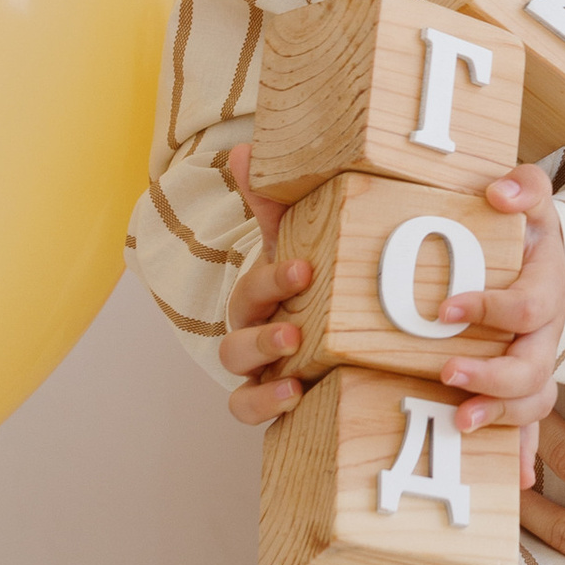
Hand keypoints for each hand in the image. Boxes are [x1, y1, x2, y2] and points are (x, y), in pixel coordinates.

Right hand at [217, 142, 312, 425]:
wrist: (326, 326)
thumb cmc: (307, 278)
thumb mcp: (294, 240)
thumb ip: (272, 201)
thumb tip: (246, 149)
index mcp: (259, 298)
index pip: (253, 291)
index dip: (271, 282)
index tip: (304, 270)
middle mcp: (252, 336)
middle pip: (238, 342)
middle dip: (263, 338)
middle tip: (294, 333)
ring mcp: (262, 374)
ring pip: (240, 384)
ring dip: (262, 387)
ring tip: (295, 383)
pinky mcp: (276, 402)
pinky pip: (253, 414)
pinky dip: (266, 412)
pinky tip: (296, 404)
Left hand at [438, 164, 564, 485]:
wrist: (550, 260)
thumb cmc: (528, 231)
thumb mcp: (533, 199)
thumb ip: (524, 186)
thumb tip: (498, 191)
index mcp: (548, 291)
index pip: (528, 306)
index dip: (491, 309)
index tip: (445, 309)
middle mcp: (547, 335)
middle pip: (533, 368)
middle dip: (492, 376)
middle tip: (446, 373)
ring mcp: (539, 364)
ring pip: (534, 403)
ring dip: (501, 418)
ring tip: (461, 423)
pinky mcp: (525, 387)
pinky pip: (530, 427)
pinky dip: (525, 454)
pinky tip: (516, 480)